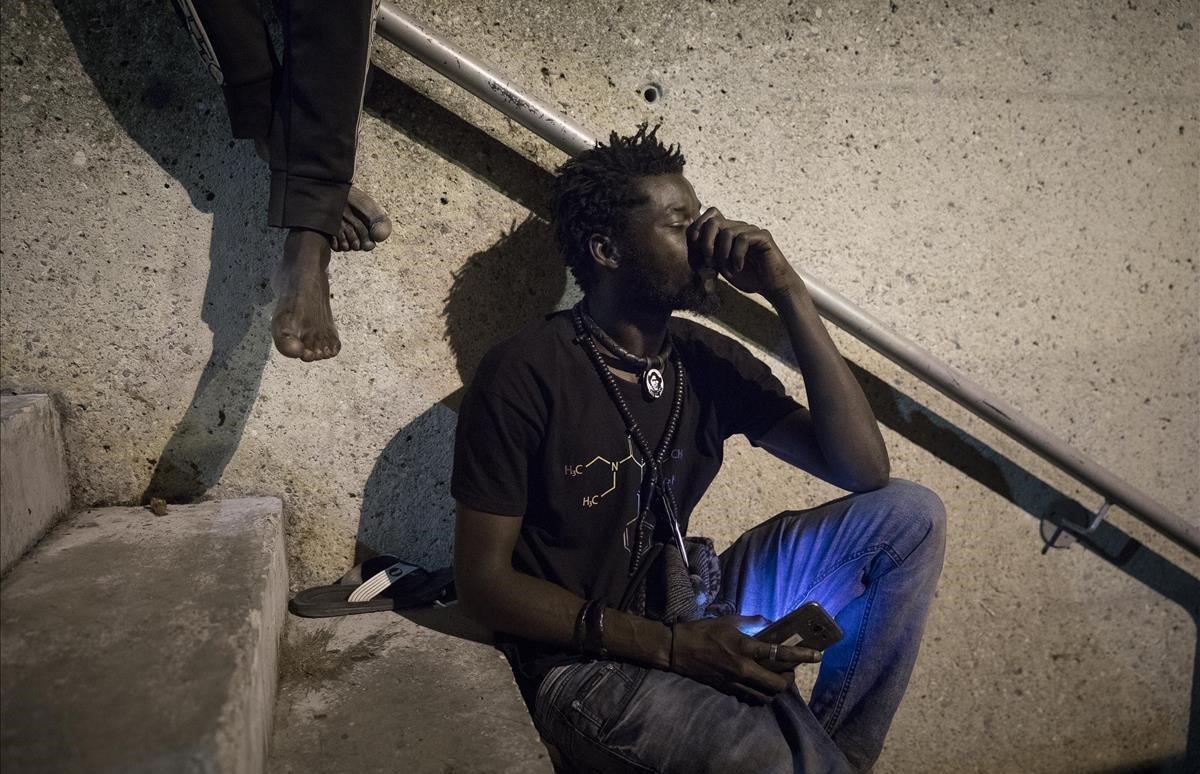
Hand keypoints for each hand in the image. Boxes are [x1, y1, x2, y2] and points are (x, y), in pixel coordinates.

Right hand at [670, 615, 821, 703]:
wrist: (677, 650)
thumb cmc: (703, 631)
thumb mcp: (728, 621)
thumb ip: (752, 622)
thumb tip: (770, 623)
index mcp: (745, 648)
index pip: (780, 654)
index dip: (802, 655)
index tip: (818, 656)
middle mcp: (743, 669)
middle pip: (778, 684)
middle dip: (789, 679)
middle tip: (789, 670)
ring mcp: (735, 683)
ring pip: (766, 696)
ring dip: (775, 688)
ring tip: (775, 678)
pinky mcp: (727, 690)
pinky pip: (752, 698)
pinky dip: (760, 694)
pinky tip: (758, 684)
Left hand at [687, 208, 798, 296]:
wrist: (772, 286)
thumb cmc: (747, 277)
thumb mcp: (722, 267)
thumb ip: (710, 256)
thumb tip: (694, 249)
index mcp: (727, 232)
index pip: (709, 217)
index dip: (699, 230)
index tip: (697, 251)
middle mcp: (739, 227)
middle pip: (714, 222)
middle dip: (707, 243)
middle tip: (710, 262)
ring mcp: (751, 230)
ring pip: (727, 232)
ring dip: (723, 254)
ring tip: (728, 269)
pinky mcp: (763, 236)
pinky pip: (743, 239)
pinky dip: (737, 255)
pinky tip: (738, 267)